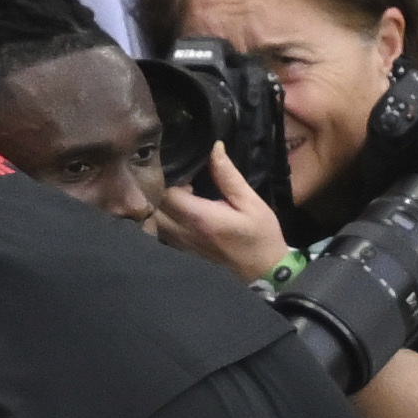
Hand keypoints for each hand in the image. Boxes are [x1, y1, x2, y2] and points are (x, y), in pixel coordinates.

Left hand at [148, 143, 293, 279]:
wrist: (264, 269)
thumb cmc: (260, 234)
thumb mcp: (250, 201)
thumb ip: (228, 176)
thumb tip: (215, 148)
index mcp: (200, 217)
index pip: (166, 193)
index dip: (170, 178)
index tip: (184, 172)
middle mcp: (184, 232)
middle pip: (153, 207)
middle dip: (160, 190)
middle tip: (179, 181)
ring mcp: (180, 244)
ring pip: (153, 221)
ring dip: (160, 205)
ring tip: (179, 195)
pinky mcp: (182, 250)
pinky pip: (161, 232)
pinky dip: (163, 219)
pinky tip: (179, 210)